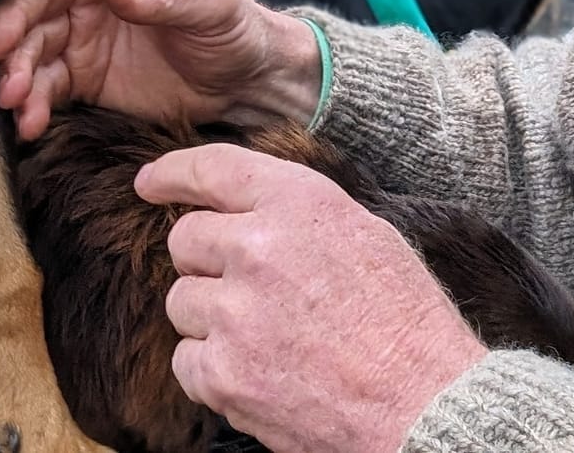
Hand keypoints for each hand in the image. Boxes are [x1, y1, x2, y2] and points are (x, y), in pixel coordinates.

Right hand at [0, 0, 321, 139]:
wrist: (246, 84)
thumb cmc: (233, 25)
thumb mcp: (209, 2)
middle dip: (11, 21)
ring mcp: (82, 26)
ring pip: (31, 40)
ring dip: (15, 67)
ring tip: (12, 97)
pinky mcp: (80, 71)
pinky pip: (44, 82)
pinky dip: (31, 101)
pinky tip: (28, 122)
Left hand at [138, 145, 486, 452]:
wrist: (424, 404)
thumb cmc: (406, 322)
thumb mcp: (365, 234)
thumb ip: (299, 214)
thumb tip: (245, 210)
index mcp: (299, 203)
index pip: (213, 169)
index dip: (172, 174)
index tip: (149, 184)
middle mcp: (259, 248)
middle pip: (185, 241)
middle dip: (206, 263)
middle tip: (247, 290)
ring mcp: (236, 313)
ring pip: (182, 302)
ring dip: (212, 319)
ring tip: (267, 338)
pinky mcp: (223, 373)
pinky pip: (186, 360)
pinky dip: (212, 371)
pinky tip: (259, 373)